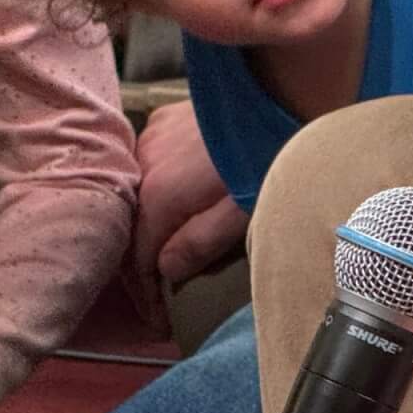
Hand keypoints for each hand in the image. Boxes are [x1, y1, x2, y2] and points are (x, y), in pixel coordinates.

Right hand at [125, 101, 248, 325]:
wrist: (282, 90)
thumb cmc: (270, 153)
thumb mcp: (242, 213)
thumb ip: (199, 244)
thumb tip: (165, 272)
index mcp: (159, 196)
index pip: (137, 260)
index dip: (146, 297)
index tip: (157, 322)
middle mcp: (143, 165)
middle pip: (131, 228)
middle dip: (142, 266)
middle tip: (157, 297)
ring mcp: (149, 137)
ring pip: (136, 196)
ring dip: (147, 226)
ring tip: (164, 255)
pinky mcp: (163, 119)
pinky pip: (147, 166)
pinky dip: (155, 191)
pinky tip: (172, 205)